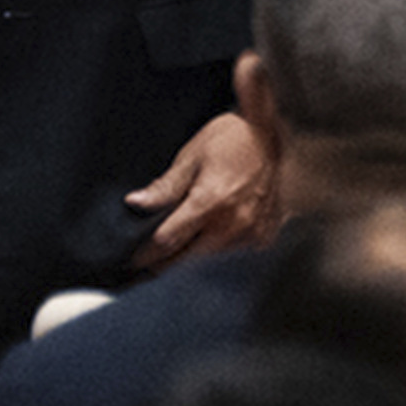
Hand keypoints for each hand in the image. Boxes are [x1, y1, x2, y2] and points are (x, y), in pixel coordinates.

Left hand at [125, 109, 275, 267]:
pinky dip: (216, 252)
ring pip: (209, 261)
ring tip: (173, 256)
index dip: (146, 253)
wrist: (271, 138)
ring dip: (190, 259)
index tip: (134, 259)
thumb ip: (164, 187)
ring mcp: (251, 233)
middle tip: (145, 266)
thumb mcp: (191, 157)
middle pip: (187, 259)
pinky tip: (206, 244)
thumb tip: (135, 203)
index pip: (168, 241)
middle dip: (164, 264)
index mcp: (210, 201)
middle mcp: (233, 223)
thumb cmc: (231, 140)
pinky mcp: (263, 236)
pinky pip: (232, 255)